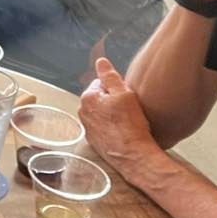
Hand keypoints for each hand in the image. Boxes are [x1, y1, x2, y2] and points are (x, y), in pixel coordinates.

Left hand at [79, 57, 166, 183]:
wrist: (133, 155)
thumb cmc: (130, 125)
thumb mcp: (124, 93)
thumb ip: (110, 76)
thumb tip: (101, 62)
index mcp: (88, 98)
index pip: (101, 84)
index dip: (116, 88)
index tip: (126, 96)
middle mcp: (83, 113)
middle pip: (100, 99)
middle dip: (113, 101)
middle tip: (129, 109)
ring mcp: (88, 128)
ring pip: (102, 114)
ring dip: (112, 115)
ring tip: (128, 121)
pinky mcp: (94, 141)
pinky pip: (103, 128)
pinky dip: (112, 128)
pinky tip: (124, 132)